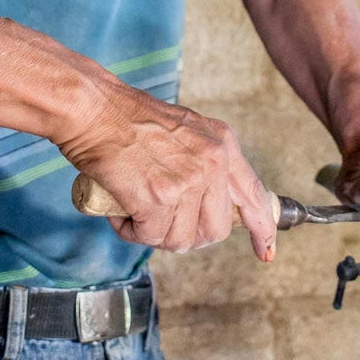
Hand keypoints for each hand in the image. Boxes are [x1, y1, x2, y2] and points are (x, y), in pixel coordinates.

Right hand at [59, 82, 276, 260]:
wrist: (94, 109)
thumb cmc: (129, 118)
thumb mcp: (186, 131)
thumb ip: (205, 162)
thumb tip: (210, 203)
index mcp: (223, 144)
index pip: (253, 196)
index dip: (261, 229)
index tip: (265, 250)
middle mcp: (212, 163)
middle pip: (216, 230)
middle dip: (188, 236)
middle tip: (161, 222)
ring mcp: (187, 182)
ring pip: (181, 239)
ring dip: (154, 234)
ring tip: (135, 209)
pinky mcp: (158, 198)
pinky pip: (151, 237)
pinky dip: (132, 231)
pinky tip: (121, 211)